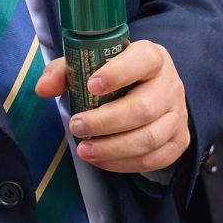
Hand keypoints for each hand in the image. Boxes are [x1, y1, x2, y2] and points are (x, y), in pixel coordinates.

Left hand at [33, 39, 192, 173]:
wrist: (149, 90)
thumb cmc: (116, 77)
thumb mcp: (90, 65)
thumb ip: (64, 73)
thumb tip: (43, 88)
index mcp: (152, 58)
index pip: (142, 60)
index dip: (118, 73)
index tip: (92, 85)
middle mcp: (170, 85)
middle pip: (143, 108)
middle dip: (105, 123)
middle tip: (77, 127)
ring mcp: (177, 115)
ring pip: (149, 138)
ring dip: (113, 149)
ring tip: (85, 150)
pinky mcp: (179, 140)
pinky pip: (155, 159)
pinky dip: (125, 164)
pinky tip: (103, 160)